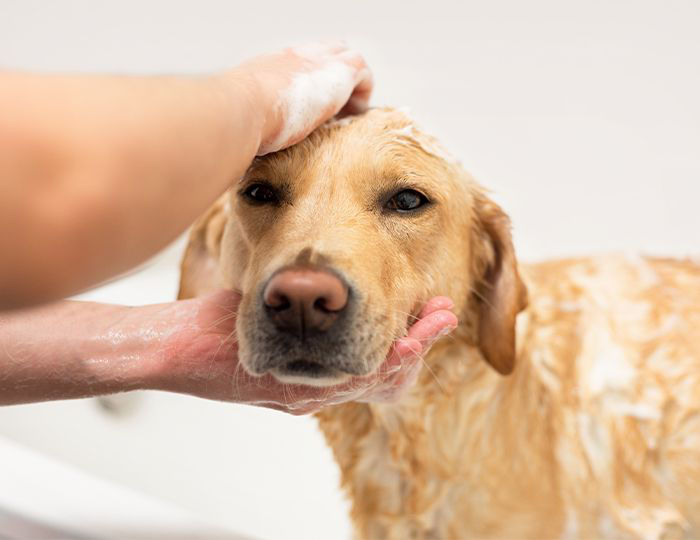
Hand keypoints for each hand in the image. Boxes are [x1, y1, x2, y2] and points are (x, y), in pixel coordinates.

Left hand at [159, 291, 456, 414]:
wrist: (172, 346)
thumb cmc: (216, 322)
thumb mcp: (267, 307)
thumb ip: (300, 299)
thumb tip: (324, 272)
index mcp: (316, 370)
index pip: (378, 358)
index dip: (409, 336)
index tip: (431, 308)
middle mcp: (318, 387)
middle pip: (386, 371)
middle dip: (420, 341)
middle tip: (446, 314)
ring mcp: (309, 393)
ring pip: (377, 378)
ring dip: (413, 350)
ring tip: (439, 322)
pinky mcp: (294, 394)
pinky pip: (350, 383)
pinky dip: (384, 363)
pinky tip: (404, 343)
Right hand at [231, 41, 372, 155]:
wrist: (242, 109)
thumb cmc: (238, 120)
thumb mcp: (245, 115)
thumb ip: (254, 121)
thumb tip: (250, 142)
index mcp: (274, 67)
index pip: (300, 63)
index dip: (311, 80)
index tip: (312, 106)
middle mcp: (297, 58)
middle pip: (327, 51)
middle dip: (336, 77)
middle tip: (335, 110)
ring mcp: (320, 61)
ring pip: (348, 59)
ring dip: (351, 86)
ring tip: (347, 116)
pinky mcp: (340, 73)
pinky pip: (363, 73)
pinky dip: (362, 94)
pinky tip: (351, 117)